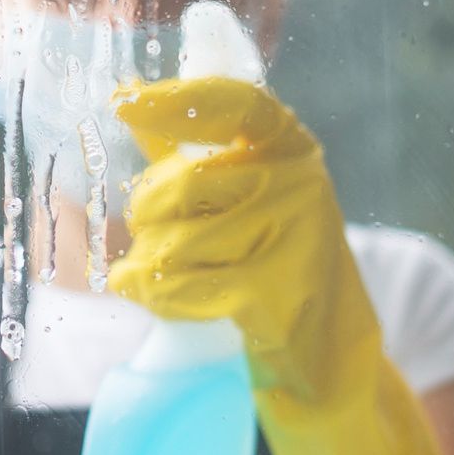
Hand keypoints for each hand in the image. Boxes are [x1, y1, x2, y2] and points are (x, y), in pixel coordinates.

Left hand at [108, 77, 453, 454]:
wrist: (330, 354)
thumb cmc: (275, 261)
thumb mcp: (249, 194)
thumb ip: (195, 151)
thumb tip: (127, 100)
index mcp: (291, 146)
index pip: (235, 103)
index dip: (175, 100)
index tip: (123, 104)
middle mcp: (300, 181)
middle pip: (183, 185)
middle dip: (146, 216)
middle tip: (146, 236)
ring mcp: (295, 237)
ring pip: (175, 241)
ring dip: (147, 263)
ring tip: (151, 274)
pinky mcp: (276, 294)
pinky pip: (183, 287)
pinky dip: (156, 295)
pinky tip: (153, 296)